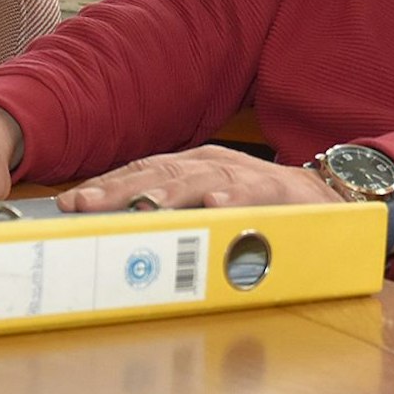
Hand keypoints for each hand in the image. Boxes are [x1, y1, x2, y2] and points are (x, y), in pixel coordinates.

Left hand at [56, 145, 341, 211]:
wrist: (323, 199)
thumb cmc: (255, 206)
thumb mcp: (207, 204)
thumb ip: (169, 211)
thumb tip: (117, 229)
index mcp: (190, 167)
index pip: (139, 171)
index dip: (104, 185)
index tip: (70, 203)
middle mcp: (209, 165)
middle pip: (157, 172)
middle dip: (118, 189)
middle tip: (85, 205)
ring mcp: (241, 175)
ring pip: (198, 180)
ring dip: (167, 192)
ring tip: (141, 206)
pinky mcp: (275, 191)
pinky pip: (251, 193)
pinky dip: (233, 198)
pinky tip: (216, 206)